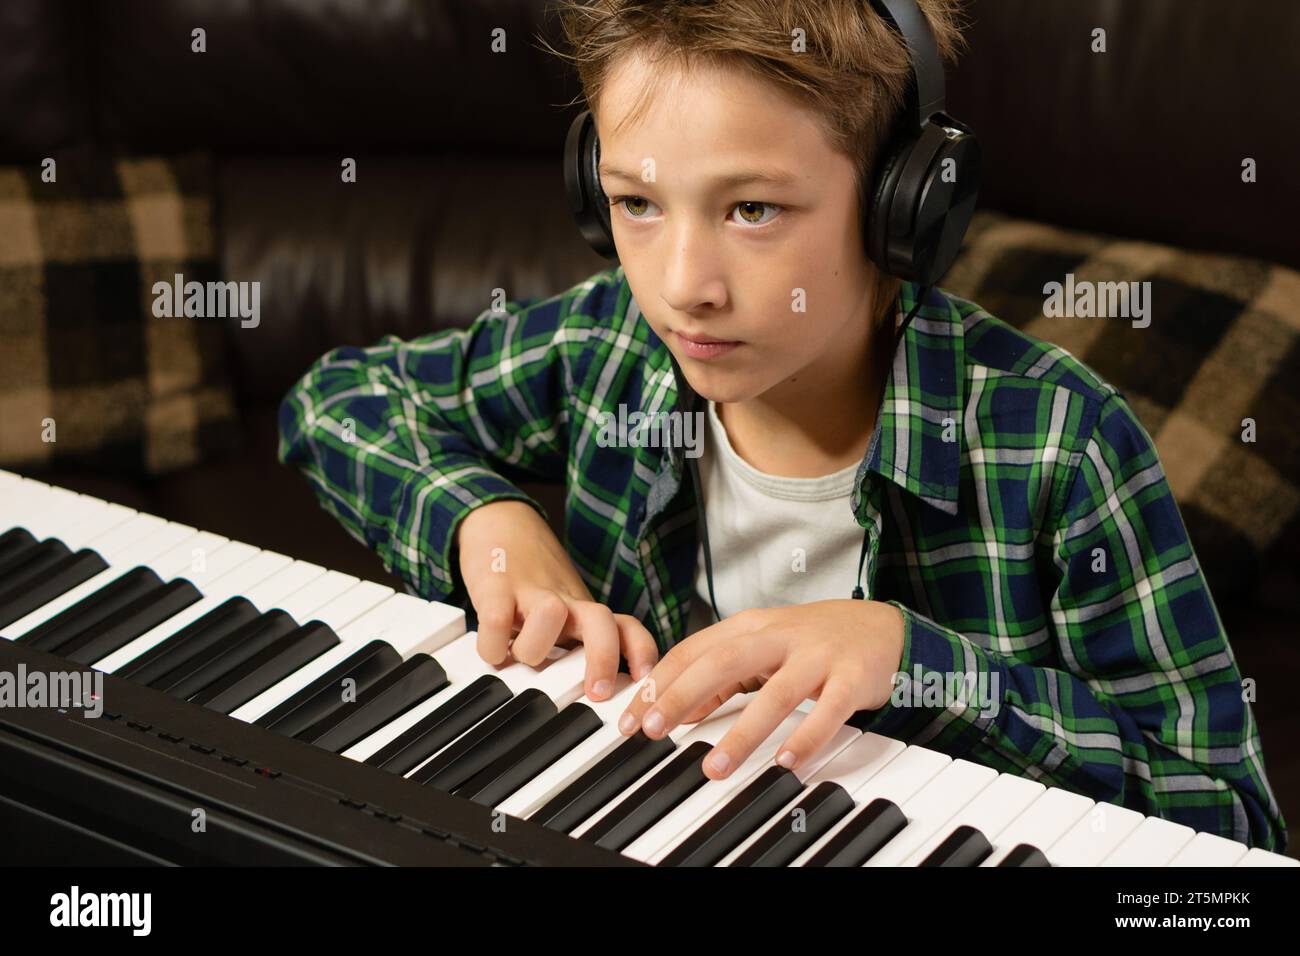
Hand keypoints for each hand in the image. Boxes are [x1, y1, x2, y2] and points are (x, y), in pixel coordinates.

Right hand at [455, 499, 658, 700]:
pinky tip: (492, 651)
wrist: (500, 523)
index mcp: (584, 611)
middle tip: (595, 692)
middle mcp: (567, 602)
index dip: (641, 652)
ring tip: (518, 658)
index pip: (627, 627)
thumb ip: (579, 645)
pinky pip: (497, 618)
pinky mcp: (495, 586)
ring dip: (533, 649)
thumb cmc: (534, 582)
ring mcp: (532, 592)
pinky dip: (493, 645)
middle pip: (601, 622)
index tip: (643, 681)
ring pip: (550, 615)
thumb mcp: (565, 613)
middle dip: (602, 660)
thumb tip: (599, 696)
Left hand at [616, 599, 904, 779]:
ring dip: (741, 734)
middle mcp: (780, 637)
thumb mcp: (762, 648)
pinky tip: (785, 762)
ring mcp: (817, 656)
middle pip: (722, 663)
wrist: (883, 627)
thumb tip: (678, 710)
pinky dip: (806, 738)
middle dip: (681, 697)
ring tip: (714, 767)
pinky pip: (827, 711)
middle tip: (651, 731)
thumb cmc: (812, 641)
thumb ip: (722, 677)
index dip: (659, 683)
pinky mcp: (851, 678)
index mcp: (751, 627)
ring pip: (775, 694)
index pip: (693, 651)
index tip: (630, 717)